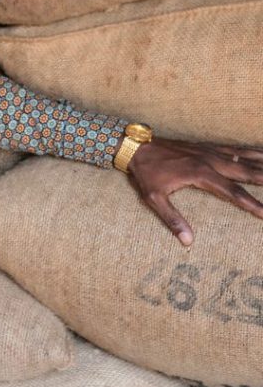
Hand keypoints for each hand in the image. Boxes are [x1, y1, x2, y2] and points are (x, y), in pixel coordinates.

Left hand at [126, 137, 262, 246]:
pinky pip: (233, 148)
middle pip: (245, 171)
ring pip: (243, 156)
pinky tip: (260, 152)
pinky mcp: (205, 146)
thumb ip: (172, 219)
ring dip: (262, 161)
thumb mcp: (153, 198)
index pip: (232, 192)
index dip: (252, 204)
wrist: (136, 145)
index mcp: (200, 173)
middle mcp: (209, 160)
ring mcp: (209, 151)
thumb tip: (187, 241)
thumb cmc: (145, 173)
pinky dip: (249, 150)